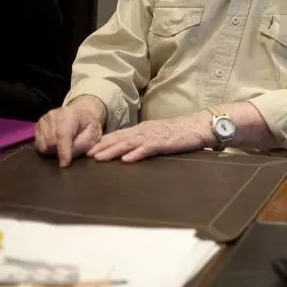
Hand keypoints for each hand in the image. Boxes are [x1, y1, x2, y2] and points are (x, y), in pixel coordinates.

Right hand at [34, 96, 106, 166]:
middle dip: (60, 151)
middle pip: (51, 142)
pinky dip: (46, 148)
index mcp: (70, 115)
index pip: (63, 135)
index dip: (63, 151)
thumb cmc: (88, 126)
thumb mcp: (93, 135)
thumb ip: (83, 145)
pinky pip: (38, 144)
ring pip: (43, 145)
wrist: (80, 115)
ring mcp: (44, 120)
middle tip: (69, 151)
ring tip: (63, 147)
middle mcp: (54, 115)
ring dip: (53, 150)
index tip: (65, 164)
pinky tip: (55, 144)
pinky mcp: (37, 125)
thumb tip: (68, 156)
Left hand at [86, 115, 209, 162]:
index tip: (88, 150)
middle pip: (119, 138)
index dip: (103, 142)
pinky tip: (126, 160)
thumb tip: (130, 152)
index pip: (119, 135)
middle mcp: (145, 130)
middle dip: (102, 146)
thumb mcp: (159, 135)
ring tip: (99, 158)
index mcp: (143, 129)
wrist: (200, 126)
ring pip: (129, 143)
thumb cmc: (181, 132)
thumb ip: (145, 141)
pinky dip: (136, 154)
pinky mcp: (164, 142)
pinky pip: (147, 148)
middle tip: (86, 154)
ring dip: (113, 150)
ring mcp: (154, 135)